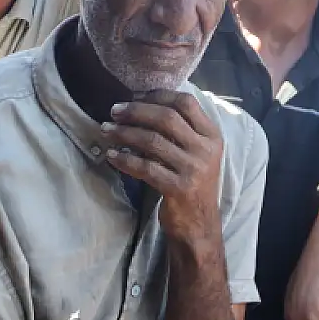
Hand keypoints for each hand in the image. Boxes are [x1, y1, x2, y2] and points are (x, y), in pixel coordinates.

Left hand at [104, 92, 223, 244]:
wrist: (199, 223)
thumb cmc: (192, 183)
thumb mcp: (198, 152)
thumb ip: (183, 130)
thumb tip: (144, 103)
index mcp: (212, 135)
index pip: (186, 103)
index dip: (158, 95)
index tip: (134, 96)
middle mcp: (206, 149)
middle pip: (166, 118)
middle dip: (136, 111)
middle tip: (114, 111)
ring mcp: (194, 169)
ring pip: (152, 141)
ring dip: (125, 133)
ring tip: (107, 130)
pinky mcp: (179, 188)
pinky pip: (145, 168)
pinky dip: (125, 160)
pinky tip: (111, 156)